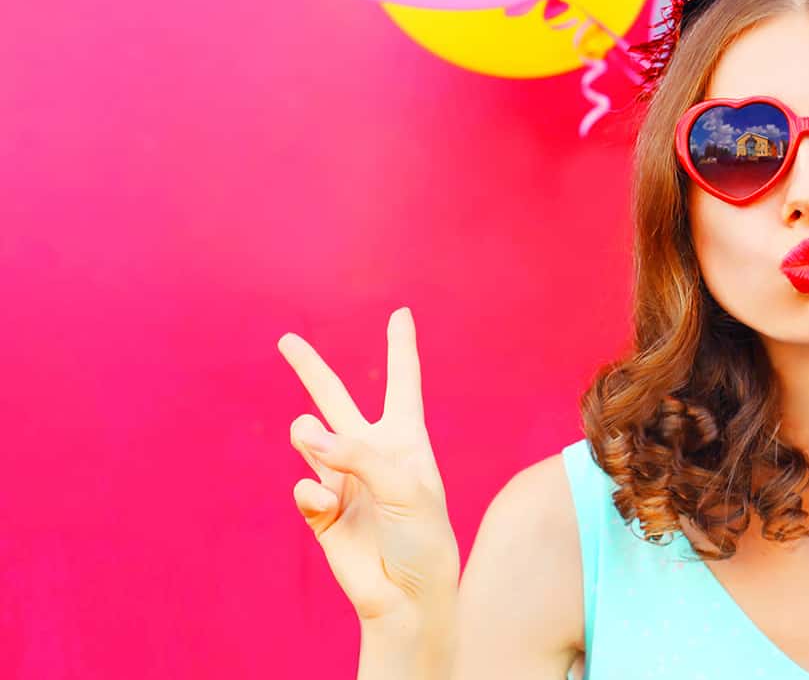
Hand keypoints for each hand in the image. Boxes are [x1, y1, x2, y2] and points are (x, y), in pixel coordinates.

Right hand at [281, 307, 460, 622]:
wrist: (407, 594)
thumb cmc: (422, 537)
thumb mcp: (405, 488)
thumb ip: (357, 456)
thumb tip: (304, 432)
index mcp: (405, 440)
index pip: (402, 384)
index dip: (401, 348)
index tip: (401, 314)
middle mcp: (371, 453)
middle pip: (337, 399)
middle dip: (312, 370)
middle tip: (287, 339)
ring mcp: (342, 480)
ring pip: (310, 439)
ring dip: (309, 434)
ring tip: (309, 434)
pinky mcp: (320, 510)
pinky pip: (303, 488)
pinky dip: (312, 495)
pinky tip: (328, 508)